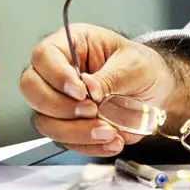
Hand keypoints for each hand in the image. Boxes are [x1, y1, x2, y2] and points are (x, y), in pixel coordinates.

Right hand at [19, 23, 175, 156]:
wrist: (157, 92)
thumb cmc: (142, 67)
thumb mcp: (133, 65)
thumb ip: (110, 76)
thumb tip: (90, 89)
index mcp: (73, 45)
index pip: (44, 55)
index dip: (56, 75)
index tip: (80, 91)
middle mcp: (58, 72)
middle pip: (32, 89)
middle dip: (60, 106)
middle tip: (92, 110)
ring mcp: (59, 100)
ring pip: (45, 121)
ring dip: (75, 131)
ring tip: (108, 130)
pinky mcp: (66, 125)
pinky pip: (64, 141)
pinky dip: (87, 145)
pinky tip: (110, 141)